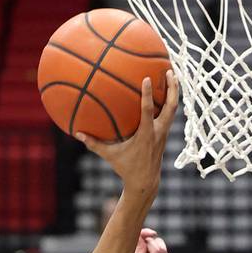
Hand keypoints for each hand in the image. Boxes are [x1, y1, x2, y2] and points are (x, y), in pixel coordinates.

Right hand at [77, 71, 178, 210]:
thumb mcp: (109, 155)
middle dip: (172, 88)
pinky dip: (169, 101)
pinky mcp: (164, 134)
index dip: (148, 94)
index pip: (148, 110)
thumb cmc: (126, 168)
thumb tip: (77, 133)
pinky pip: (170, 114)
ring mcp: (164, 133)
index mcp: (146, 134)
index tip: (148, 78)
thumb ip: (94, 144)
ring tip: (173, 76)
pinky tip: (165, 92)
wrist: (145, 182)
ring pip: (174, 109)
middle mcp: (158, 131)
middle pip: (171, 106)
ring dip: (174, 92)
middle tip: (171, 71)